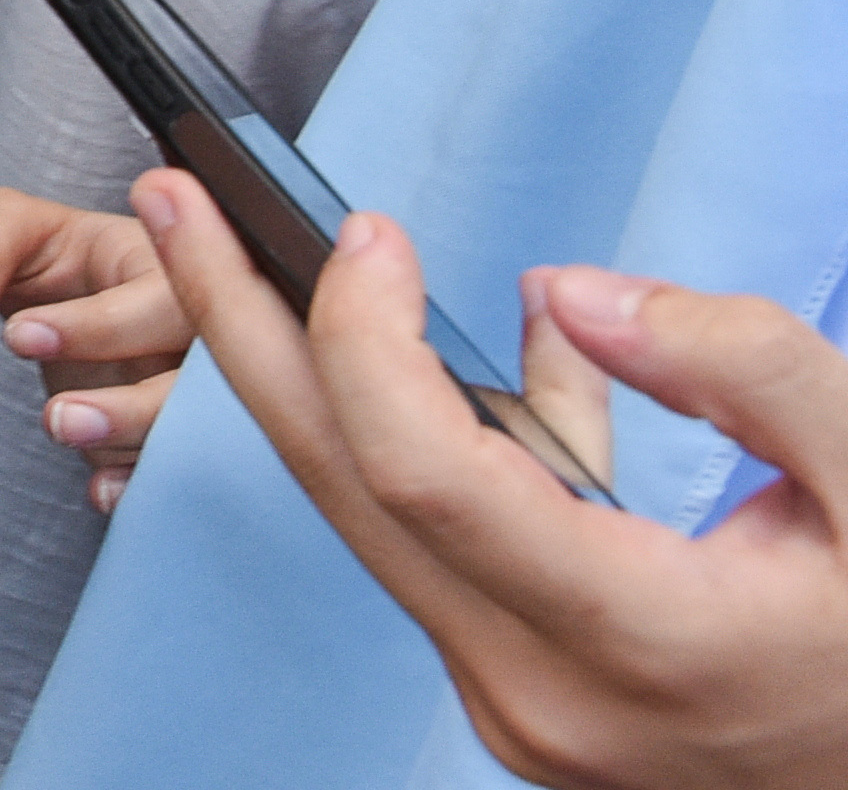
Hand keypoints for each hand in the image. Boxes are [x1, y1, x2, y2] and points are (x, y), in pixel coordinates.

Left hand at [0, 186, 196, 508]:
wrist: (70, 299)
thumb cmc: (46, 251)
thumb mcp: (4, 225)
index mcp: (168, 265)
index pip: (161, 299)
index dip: (98, 327)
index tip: (21, 336)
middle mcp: (199, 332)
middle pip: (201, 382)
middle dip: (134, 407)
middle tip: (57, 417)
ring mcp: (194, 391)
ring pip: (195, 435)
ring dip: (133, 446)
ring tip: (64, 433)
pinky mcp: (178, 436)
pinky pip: (182, 471)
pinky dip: (143, 484)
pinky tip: (101, 491)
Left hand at [143, 177, 847, 789]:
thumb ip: (741, 366)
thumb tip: (567, 293)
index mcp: (639, 645)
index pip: (425, 475)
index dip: (368, 337)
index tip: (363, 231)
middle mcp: (546, 694)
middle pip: (349, 488)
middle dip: (245, 331)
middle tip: (174, 205)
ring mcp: (529, 709)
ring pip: (381, 519)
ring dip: (318, 378)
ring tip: (242, 250)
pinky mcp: (535, 697)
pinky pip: (448, 550)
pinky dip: (442, 444)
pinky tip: (498, 356)